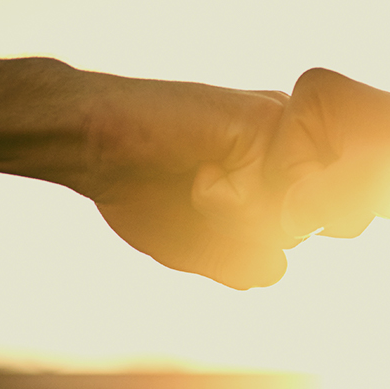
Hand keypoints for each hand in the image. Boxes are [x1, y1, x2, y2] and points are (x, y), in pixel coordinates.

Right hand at [65, 74, 299, 288]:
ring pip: (285, 218)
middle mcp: (286, 148)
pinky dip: (223, 199)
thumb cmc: (140, 190)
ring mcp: (281, 131)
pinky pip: (266, 196)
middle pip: (295, 233)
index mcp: (275, 171)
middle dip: (238, 234)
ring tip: (197, 178)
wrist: (94, 145)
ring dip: (231, 218)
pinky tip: (198, 168)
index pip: (290, 238)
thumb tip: (277, 269)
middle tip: (197, 192)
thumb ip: (244, 264)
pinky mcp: (267, 120)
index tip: (200, 207)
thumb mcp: (198, 245)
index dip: (239, 244)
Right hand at [267, 68, 389, 238]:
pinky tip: (376, 200)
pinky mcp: (343, 154)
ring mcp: (328, 130)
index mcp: (312, 92)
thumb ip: (314, 203)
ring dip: (336, 211)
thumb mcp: (361, 186)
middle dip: (325, 203)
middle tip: (369, 195)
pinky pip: (322, 195)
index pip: (280, 166)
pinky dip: (345, 209)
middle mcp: (315, 105)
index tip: (360, 181)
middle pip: (287, 179)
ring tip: (377, 197)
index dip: (316, 191)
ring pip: (303, 193)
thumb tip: (286, 223)